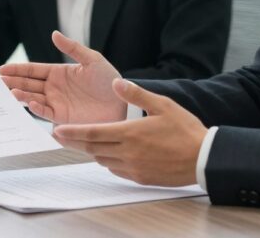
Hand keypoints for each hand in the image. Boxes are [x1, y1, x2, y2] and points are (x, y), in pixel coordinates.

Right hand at [0, 31, 124, 123]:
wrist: (123, 103)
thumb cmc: (109, 80)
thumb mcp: (92, 60)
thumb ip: (72, 48)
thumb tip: (53, 34)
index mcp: (58, 72)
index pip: (33, 70)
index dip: (17, 69)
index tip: (1, 69)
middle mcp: (54, 88)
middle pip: (28, 84)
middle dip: (12, 82)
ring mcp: (57, 103)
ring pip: (33, 98)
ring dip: (20, 95)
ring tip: (9, 91)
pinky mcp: (63, 117)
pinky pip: (46, 113)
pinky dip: (36, 108)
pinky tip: (29, 102)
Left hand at [53, 79, 206, 186]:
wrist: (203, 158)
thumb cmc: (185, 129)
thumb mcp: (162, 104)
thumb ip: (136, 94)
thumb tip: (116, 82)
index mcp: (130, 133)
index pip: (93, 133)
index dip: (73, 133)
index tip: (56, 130)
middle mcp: (128, 153)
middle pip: (93, 149)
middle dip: (76, 142)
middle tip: (62, 136)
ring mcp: (134, 168)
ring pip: (103, 160)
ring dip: (93, 151)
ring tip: (86, 142)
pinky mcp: (140, 178)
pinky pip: (116, 170)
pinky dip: (109, 161)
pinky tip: (110, 154)